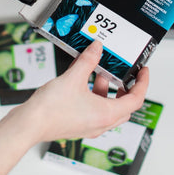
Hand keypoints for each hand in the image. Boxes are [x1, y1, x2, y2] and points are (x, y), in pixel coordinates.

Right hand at [23, 40, 148, 142]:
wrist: (30, 123)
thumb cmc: (51, 109)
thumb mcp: (73, 77)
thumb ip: (88, 61)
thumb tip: (97, 48)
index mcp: (106, 115)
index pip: (135, 100)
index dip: (142, 84)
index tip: (142, 72)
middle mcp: (100, 123)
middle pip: (124, 106)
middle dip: (125, 88)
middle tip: (123, 74)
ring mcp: (89, 126)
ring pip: (107, 108)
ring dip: (106, 90)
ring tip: (98, 71)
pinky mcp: (78, 124)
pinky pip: (93, 109)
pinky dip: (93, 95)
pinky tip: (82, 81)